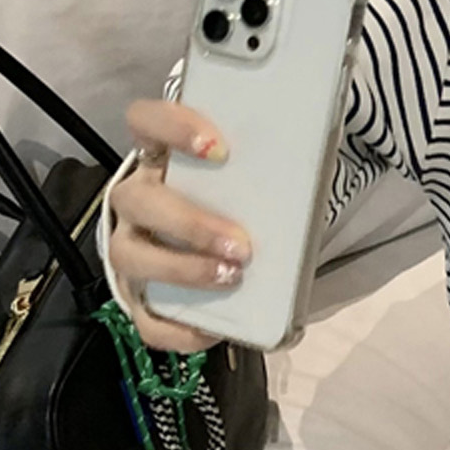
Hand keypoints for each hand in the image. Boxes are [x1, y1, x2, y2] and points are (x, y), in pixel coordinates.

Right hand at [106, 96, 251, 354]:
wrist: (219, 246)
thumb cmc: (236, 201)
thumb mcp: (249, 176)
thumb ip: (268, 166)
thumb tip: (320, 158)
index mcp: (160, 157)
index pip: (145, 121)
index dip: (173, 127)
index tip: (220, 148)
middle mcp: (135, 201)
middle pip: (137, 200)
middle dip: (189, 223)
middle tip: (240, 243)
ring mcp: (130, 249)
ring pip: (131, 256)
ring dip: (182, 269)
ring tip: (231, 277)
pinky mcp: (137, 299)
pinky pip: (145, 319)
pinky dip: (177, 328)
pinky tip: (212, 329)